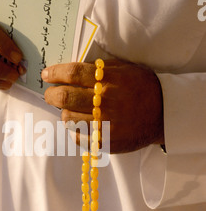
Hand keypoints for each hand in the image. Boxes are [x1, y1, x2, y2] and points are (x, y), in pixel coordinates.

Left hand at [42, 59, 163, 153]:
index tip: (46, 75)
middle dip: (51, 95)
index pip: (73, 73)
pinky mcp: (106, 141)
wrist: (164, 114)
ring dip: (64, 112)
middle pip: (65, 97)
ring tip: (70, 110)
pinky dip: (74, 130)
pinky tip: (80, 124)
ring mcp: (105, 123)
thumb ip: (99, 69)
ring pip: (69, 118)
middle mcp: (105, 101)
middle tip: (50, 94)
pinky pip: (78, 137)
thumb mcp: (124, 69)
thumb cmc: (142, 87)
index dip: (55, 73)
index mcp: (109, 80)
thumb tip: (72, 70)